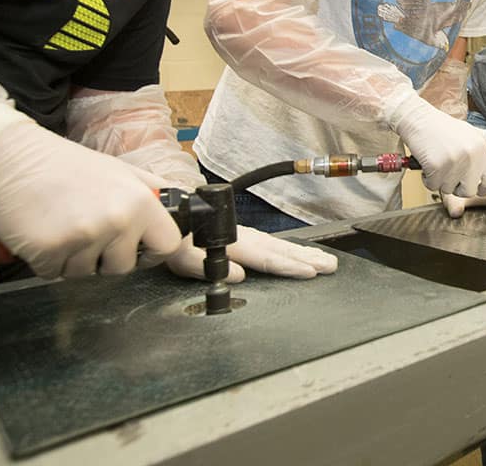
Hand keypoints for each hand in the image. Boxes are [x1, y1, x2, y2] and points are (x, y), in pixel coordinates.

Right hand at [0, 119, 184, 279]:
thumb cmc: (63, 165)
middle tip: (86, 228)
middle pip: (124, 267)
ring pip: (87, 273)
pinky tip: (42, 232)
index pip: (168, 245)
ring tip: (62, 224)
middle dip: (106, 257)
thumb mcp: (120, 171)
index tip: (138, 247)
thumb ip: (151, 192)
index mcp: (138, 201)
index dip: (152, 250)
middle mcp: (116, 220)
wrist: (9, 159)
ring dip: (74, 258)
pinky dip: (48, 261)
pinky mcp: (49, 252)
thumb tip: (184, 207)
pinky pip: (55, 274)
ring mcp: (82, 238)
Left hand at [164, 225, 338, 282]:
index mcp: (225, 241)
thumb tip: (240, 275)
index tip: (310, 272)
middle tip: (329, 265)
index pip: (263, 256)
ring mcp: (238, 234)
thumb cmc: (163, 231)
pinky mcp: (234, 235)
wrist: (155, 208)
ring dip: (300, 253)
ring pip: (274, 244)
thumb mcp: (173, 250)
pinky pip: (267, 242)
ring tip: (322, 260)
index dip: (287, 266)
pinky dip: (285, 248)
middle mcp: (237, 236)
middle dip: (305, 258)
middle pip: (276, 249)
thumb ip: (202, 263)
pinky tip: (294, 253)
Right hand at [394, 102, 485, 196]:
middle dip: (458, 187)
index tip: (475, 188)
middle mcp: (471, 156)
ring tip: (438, 163)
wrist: (418, 119)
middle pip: (469, 191)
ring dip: (441, 181)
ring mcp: (454, 162)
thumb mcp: (474, 132)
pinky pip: (433, 186)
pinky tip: (428, 164)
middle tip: (450, 174)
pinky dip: (427, 179)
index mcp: (482, 149)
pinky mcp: (436, 166)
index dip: (482, 189)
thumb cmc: (444, 128)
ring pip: (449, 190)